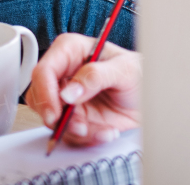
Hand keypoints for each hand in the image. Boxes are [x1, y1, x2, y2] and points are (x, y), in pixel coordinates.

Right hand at [24, 33, 141, 146]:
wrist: (150, 98)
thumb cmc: (139, 74)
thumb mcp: (125, 69)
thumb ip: (97, 75)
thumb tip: (69, 91)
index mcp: (73, 51)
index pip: (44, 70)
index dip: (45, 92)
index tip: (56, 111)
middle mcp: (65, 74)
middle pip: (39, 97)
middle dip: (58, 116)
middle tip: (79, 124)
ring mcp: (67, 98)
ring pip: (50, 119)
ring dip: (74, 130)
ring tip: (98, 129)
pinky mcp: (73, 118)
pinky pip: (66, 133)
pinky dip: (85, 138)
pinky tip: (104, 132)